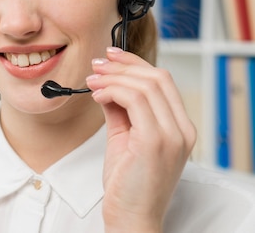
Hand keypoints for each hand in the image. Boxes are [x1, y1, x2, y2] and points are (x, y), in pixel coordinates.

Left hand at [85, 46, 196, 232]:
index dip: (135, 62)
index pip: (163, 81)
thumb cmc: (128, 183)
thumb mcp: (124, 138)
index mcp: (179, 127)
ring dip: (113, 78)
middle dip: (123, 65)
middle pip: (157, 77)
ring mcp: (171, 135)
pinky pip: (135, 100)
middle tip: (98, 64)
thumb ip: (120, 110)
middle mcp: (181, 130)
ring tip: (91, 81)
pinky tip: (97, 95)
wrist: (131, 217)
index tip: (111, 56)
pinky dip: (112, 91)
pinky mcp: (155, 141)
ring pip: (145, 85)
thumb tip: (107, 85)